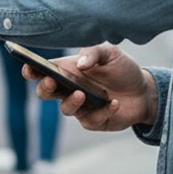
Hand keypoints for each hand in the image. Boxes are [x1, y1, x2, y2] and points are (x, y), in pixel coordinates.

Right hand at [25, 44, 156, 131]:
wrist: (143, 91)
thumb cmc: (121, 69)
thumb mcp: (111, 53)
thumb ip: (94, 52)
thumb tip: (81, 64)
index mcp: (68, 70)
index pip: (43, 70)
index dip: (31, 70)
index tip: (28, 67)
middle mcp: (69, 89)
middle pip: (45, 92)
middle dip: (44, 88)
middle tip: (51, 81)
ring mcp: (80, 107)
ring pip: (65, 109)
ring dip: (71, 102)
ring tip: (81, 94)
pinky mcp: (94, 121)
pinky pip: (92, 119)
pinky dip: (103, 111)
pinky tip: (114, 103)